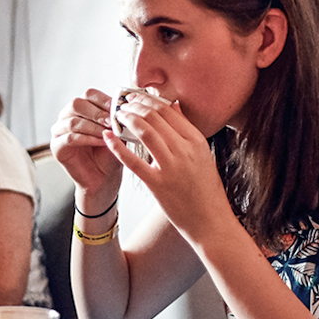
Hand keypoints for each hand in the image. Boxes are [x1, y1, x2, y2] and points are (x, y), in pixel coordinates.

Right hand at [51, 88, 123, 199]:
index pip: (89, 94)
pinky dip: (87, 138)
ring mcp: (59, 131)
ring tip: (108, 133)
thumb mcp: (118, 131)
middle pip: (76, 103)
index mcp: (82, 108)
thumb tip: (123, 103)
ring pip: (72, 121)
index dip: (104, 100)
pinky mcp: (56, 147)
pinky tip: (101, 142)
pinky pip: (69, 138)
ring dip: (93, 126)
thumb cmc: (111, 153)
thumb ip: (117, 117)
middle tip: (111, 121)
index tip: (118, 109)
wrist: (105, 178)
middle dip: (96, 112)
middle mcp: (67, 116)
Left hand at [104, 93, 230, 239]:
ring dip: (126, 119)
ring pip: (144, 132)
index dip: (148, 100)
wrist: (210, 221)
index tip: (136, 97)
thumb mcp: (204, 155)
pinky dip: (117, 146)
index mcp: (197, 141)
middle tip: (122, 103)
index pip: (168, 110)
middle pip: (154, 117)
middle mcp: (184, 150)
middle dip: (134, 106)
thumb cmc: (206, 190)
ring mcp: (171, 167)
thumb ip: (188, 130)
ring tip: (116, 115)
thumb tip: (174, 105)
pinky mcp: (157, 184)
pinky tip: (107, 137)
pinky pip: (133, 161)